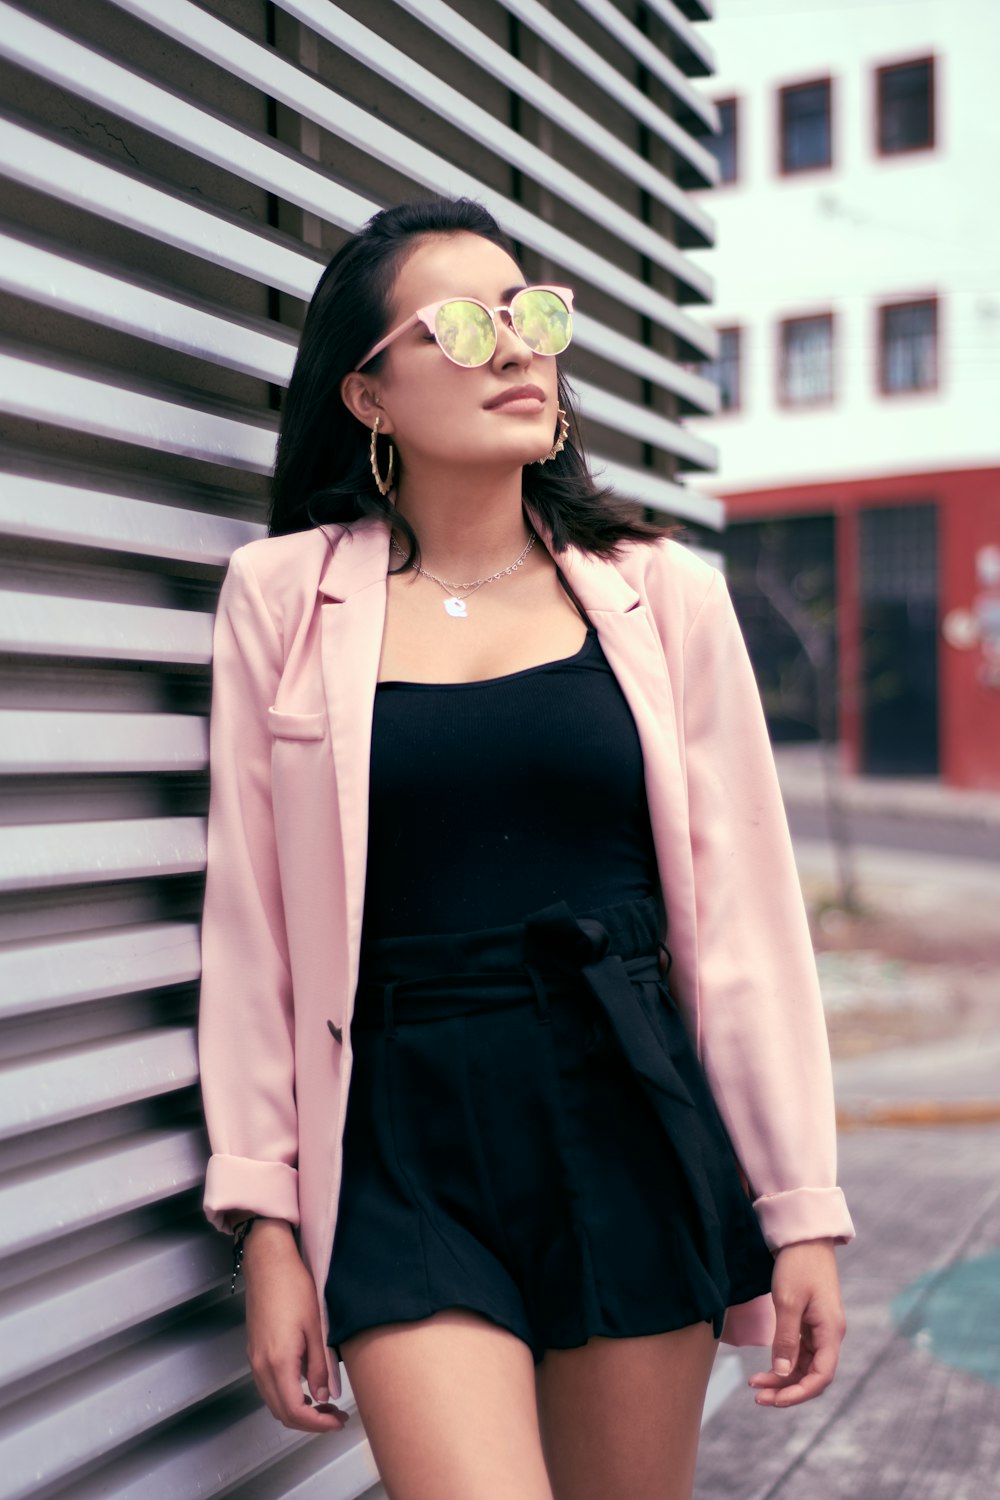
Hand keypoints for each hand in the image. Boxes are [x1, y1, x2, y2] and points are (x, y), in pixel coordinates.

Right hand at [242, 1221, 350, 1432]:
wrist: (268, 1262)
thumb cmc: (294, 1287)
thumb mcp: (316, 1327)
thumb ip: (320, 1366)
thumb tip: (324, 1396)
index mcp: (277, 1362)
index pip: (296, 1411)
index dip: (318, 1424)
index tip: (338, 1421)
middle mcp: (261, 1366)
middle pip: (281, 1413)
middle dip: (309, 1422)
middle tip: (335, 1416)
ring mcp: (254, 1359)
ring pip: (273, 1401)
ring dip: (297, 1410)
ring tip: (324, 1405)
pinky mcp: (254, 1350)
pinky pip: (268, 1386)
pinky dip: (287, 1395)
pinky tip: (306, 1387)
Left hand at [748, 1237, 845, 1407]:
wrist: (803, 1236)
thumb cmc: (798, 1265)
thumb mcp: (787, 1302)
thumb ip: (786, 1339)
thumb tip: (783, 1374)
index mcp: (830, 1332)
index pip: (821, 1376)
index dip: (799, 1394)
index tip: (774, 1400)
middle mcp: (829, 1334)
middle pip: (812, 1375)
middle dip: (787, 1390)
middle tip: (758, 1396)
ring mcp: (820, 1329)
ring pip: (804, 1365)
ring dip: (784, 1378)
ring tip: (756, 1385)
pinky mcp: (810, 1321)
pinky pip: (800, 1352)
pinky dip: (785, 1362)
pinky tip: (768, 1368)